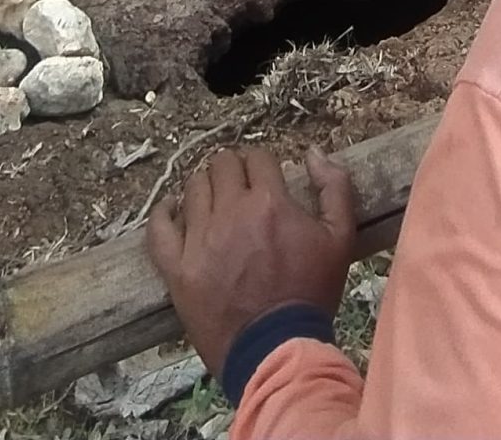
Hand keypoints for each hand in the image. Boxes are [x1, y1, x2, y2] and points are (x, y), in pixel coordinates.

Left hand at [147, 147, 357, 380]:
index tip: (264, 177)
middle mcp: (231, 212)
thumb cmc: (311, 294)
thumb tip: (312, 151)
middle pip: (221, 165)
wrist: (277, 349)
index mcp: (270, 202)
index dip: (261, 163)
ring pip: (193, 188)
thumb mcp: (340, 239)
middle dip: (232, 169)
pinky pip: (159, 228)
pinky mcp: (178, 268)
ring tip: (213, 202)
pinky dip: (164, 213)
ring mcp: (199, 239)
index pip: (257, 157)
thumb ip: (334, 187)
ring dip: (205, 187)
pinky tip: (172, 210)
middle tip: (239, 187)